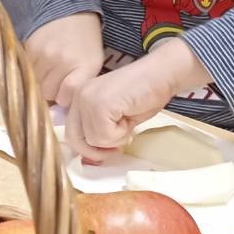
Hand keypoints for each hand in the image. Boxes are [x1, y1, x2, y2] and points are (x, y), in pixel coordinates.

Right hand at [24, 13, 104, 106]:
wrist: (70, 9)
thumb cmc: (85, 40)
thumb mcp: (93, 62)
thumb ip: (80, 84)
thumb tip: (60, 108)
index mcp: (85, 66)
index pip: (65, 97)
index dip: (63, 98)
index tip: (65, 93)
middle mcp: (64, 61)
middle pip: (48, 93)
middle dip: (52, 90)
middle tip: (57, 78)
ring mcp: (45, 54)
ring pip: (35, 84)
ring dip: (40, 80)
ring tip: (49, 68)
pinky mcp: (30, 48)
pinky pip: (26, 70)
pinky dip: (32, 69)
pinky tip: (41, 60)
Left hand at [63, 38, 211, 159]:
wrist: (162, 74)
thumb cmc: (144, 94)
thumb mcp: (115, 117)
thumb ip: (99, 131)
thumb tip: (89, 159)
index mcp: (79, 98)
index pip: (71, 132)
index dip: (88, 148)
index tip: (107, 150)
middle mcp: (78, 96)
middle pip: (75, 139)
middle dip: (96, 150)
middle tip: (116, 149)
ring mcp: (86, 99)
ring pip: (92, 140)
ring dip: (114, 138)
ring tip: (127, 120)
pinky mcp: (98, 105)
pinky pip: (105, 136)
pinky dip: (121, 134)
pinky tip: (129, 116)